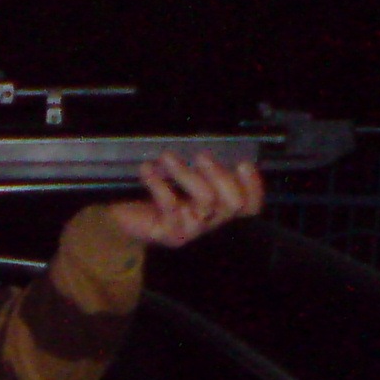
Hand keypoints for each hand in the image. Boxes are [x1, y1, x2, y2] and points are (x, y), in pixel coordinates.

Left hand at [106, 151, 263, 248]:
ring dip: (186, 174)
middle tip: (201, 156)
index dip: (253, 187)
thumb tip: (209, 145)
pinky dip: (158, 183)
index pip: (249, 206)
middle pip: (232, 204)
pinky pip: (171, 206)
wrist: (125, 217)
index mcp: (219, 207)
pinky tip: (147, 169)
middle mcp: (211, 221)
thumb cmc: (157, 193)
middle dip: (220, 176)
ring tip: (166, 157)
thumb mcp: (181, 177)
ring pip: (205, 201)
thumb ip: (200, 167)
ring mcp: (192, 230)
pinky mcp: (169, 234)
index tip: (243, 163)